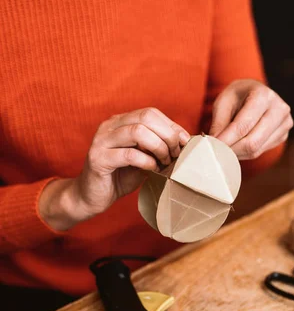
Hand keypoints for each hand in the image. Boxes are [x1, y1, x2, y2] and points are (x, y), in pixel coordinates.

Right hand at [39, 108, 190, 230]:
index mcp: (120, 122)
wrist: (92, 197)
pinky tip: (152, 169)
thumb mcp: (144, 158)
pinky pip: (129, 154)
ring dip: (158, 147)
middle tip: (175, 154)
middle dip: (167, 136)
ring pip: (138, 132)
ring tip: (165, 162)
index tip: (184, 143)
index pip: (150, 113)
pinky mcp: (98, 159)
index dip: (171, 126)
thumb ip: (158, 147)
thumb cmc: (120, 177)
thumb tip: (184, 141)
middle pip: (146, 118)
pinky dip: (147, 161)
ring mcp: (102, 141)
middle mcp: (109, 126)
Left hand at [209, 79, 292, 159]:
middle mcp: (279, 109)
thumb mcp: (223, 102)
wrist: (256, 93)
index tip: (212, 148)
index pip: (243, 126)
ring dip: (237, 153)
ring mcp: (285, 123)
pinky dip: (245, 152)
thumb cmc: (238, 95)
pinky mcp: (283, 135)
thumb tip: (214, 145)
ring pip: (256, 150)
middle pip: (252, 142)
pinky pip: (260, 151)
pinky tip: (237, 145)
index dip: (226, 140)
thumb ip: (218, 123)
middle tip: (216, 152)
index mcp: (264, 95)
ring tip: (224, 148)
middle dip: (231, 150)